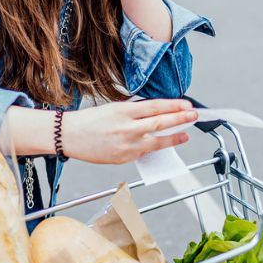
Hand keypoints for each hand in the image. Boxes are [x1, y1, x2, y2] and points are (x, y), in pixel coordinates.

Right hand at [61, 98, 195, 163]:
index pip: (156, 107)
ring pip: (157, 141)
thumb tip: (156, 112)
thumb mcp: (113, 108)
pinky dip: (154, 147)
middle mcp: (127, 128)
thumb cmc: (89, 120)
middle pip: (160, 123)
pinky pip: (144, 152)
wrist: (69, 136)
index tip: (187, 104)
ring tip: (184, 134)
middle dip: (180, 119)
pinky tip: (162, 144)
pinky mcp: (123, 158)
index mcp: (124, 111)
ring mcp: (126, 145)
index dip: (174, 106)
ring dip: (174, 138)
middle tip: (194, 116)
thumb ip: (134, 111)